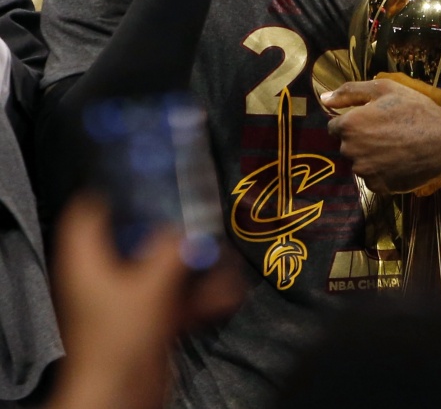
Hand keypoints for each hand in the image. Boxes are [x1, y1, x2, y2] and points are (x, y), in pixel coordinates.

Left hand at [48, 195, 246, 408]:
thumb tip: (190, 229)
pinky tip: (229, 290)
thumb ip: (173, 250)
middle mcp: (104, 276)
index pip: (90, 211)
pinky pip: (178, 297)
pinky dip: (202, 293)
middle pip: (137, 238)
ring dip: (196, 262)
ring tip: (226, 254)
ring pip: (163, 268)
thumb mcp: (151, 284)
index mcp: (87, 261)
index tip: (147, 179)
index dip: (115, 192)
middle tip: (199, 213)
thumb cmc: (119, 339)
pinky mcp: (148, 323)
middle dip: (173, 228)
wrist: (120, 398)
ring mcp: (127, 301)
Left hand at [323, 78, 440, 193]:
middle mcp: (351, 151)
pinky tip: (398, 160)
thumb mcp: (384, 89)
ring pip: (359, 162)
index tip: (370, 119)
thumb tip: (324, 98)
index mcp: (349, 126)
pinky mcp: (378, 187)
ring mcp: (364, 171)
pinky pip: (372, 177)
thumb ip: (350, 92)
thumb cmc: (413, 109)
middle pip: (347, 145)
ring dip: (370, 155)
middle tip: (386, 131)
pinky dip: (381, 170)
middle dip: (360, 138)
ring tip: (394, 145)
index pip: (334, 126)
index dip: (352, 121)